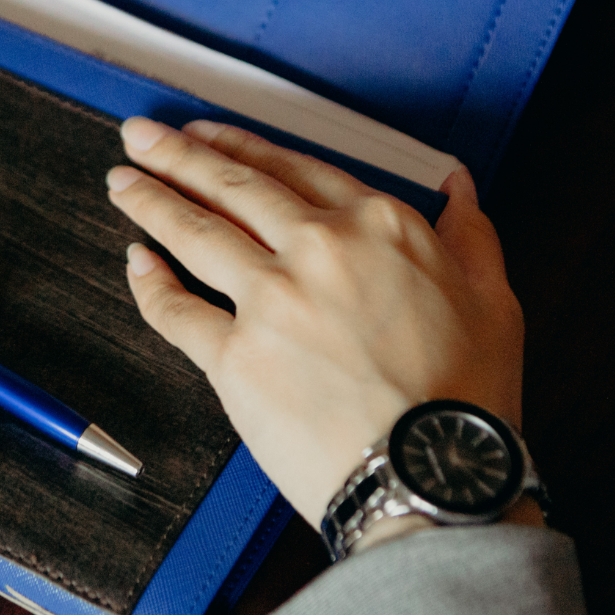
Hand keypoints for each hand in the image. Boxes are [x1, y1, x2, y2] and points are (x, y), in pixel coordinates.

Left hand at [106, 117, 523, 528]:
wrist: (432, 479)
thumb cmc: (465, 399)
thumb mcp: (494, 299)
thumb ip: (469, 233)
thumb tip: (459, 187)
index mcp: (375, 227)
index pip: (290, 169)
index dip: (239, 146)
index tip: (206, 134)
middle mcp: (316, 250)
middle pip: (230, 187)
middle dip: (175, 155)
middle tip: (140, 136)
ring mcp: (269, 300)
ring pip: (194, 233)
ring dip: (150, 201)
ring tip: (121, 182)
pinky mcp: (235, 356)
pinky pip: (177, 312)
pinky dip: (149, 284)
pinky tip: (134, 262)